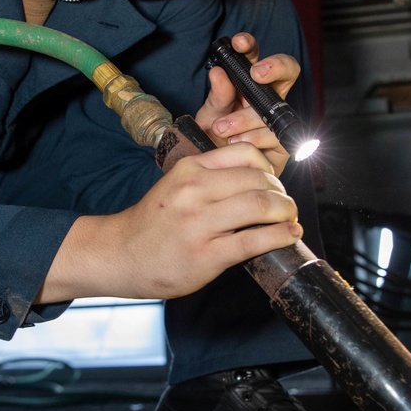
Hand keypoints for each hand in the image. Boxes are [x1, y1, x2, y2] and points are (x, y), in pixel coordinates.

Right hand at [37, 142, 302, 301]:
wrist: (120, 255)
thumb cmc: (152, 224)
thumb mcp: (176, 186)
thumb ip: (209, 179)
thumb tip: (257, 181)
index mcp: (189, 169)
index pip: (245, 155)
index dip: (270, 169)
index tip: (275, 183)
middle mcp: (194, 190)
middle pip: (259, 181)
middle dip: (282, 194)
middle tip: (287, 206)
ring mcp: (200, 223)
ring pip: (261, 206)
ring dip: (286, 212)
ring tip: (290, 220)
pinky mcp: (206, 254)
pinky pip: (254, 241)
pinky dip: (280, 237)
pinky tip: (289, 237)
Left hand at [195, 31, 300, 175]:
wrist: (216, 175)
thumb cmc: (213, 141)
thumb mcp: (209, 116)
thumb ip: (217, 96)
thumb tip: (218, 72)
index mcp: (248, 86)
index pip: (255, 57)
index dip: (251, 46)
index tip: (239, 44)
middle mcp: (267, 99)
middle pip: (287, 71)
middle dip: (274, 67)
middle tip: (256, 74)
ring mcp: (278, 120)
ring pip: (273, 108)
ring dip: (246, 117)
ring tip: (223, 129)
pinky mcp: (284, 144)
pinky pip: (275, 134)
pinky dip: (254, 137)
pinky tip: (237, 143)